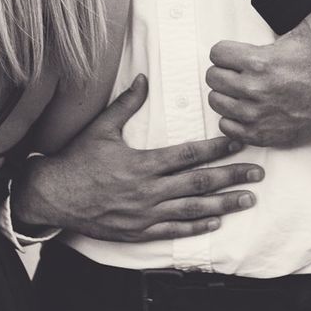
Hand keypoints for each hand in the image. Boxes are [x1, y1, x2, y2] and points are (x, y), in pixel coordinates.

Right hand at [12, 75, 261, 241]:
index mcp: (142, 163)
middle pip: (199, 183)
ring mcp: (144, 214)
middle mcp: (148, 190)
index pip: (188, 154)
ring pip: (192, 209)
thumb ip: (126, 104)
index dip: (216, 148)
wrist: (52, 197)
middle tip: (258, 173)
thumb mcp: (101, 128)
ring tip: (248, 199)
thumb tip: (143, 78)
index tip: (239, 142)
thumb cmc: (76, 160)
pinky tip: (216, 222)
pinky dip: (196, 226)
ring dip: (223, 204)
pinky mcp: (137, 231)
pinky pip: (173, 230)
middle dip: (231, 177)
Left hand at [206, 24, 310, 147]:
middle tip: (233, 74)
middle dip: (222, 72)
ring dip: (225, 95)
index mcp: (258, 62)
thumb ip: (279, 20)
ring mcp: (253, 113)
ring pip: (216, 101)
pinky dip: (231, 118)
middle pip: (212, 77)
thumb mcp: (298, 35)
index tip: (229, 57)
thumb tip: (273, 1)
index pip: (216, 53)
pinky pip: (225, 125)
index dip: (223, 53)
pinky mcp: (257, 133)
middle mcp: (252, 88)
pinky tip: (242, 111)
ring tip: (237, 92)